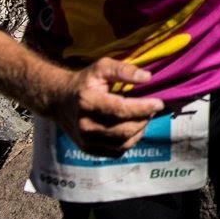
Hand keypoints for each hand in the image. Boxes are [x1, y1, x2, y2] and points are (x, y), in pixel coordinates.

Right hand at [45, 58, 165, 157]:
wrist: (60, 101)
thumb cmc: (85, 82)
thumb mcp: (102, 68)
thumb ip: (124, 70)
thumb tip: (147, 77)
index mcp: (87, 102)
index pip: (121, 110)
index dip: (143, 108)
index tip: (159, 103)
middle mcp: (84, 125)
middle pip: (125, 129)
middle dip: (144, 119)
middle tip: (152, 108)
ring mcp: (86, 140)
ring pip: (123, 142)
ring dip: (140, 130)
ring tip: (144, 116)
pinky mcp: (89, 150)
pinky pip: (118, 151)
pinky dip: (131, 140)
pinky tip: (134, 127)